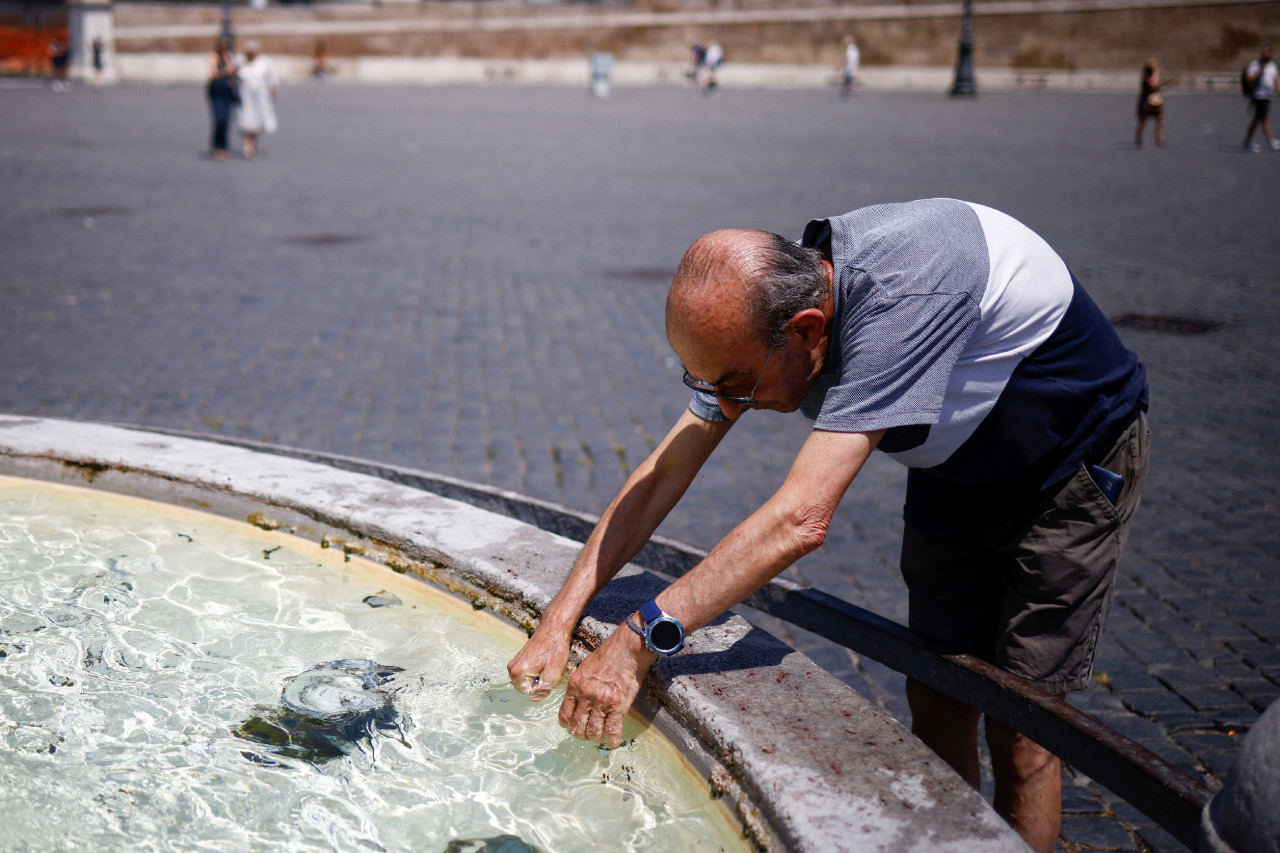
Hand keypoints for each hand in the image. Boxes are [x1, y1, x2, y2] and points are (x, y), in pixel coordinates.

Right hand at [507, 622, 572, 701]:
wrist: (553, 628)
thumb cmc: (555, 650)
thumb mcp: (554, 675)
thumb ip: (543, 690)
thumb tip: (534, 699)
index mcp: (518, 674)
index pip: (530, 693)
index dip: (542, 687)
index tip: (548, 674)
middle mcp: (511, 669)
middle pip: (526, 687)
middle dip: (538, 682)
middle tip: (548, 669)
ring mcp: (513, 663)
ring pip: (527, 680)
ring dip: (538, 676)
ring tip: (546, 664)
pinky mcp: (518, 659)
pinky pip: (527, 672)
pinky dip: (536, 670)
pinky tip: (544, 661)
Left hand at [558, 625, 655, 748]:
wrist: (628, 648)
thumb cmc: (609, 654)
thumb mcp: (585, 667)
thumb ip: (580, 685)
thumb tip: (579, 700)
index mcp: (575, 685)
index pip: (564, 715)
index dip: (568, 725)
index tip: (573, 726)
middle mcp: (585, 696)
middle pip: (577, 727)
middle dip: (581, 734)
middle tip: (588, 734)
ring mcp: (601, 702)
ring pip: (593, 732)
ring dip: (596, 737)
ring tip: (601, 736)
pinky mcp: (618, 706)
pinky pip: (612, 731)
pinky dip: (611, 740)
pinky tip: (612, 741)